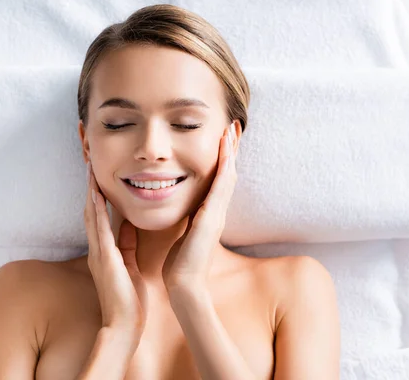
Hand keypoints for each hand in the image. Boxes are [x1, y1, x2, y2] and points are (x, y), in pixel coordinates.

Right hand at [84, 162, 147, 334]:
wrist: (124, 326)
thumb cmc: (128, 299)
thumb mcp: (129, 265)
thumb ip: (126, 245)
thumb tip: (129, 224)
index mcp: (104, 252)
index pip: (98, 218)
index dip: (97, 196)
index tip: (99, 175)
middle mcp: (97, 250)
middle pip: (91, 212)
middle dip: (90, 188)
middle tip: (90, 164)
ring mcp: (99, 255)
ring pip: (92, 217)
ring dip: (91, 194)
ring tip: (91, 172)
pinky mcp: (106, 260)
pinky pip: (100, 231)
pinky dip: (98, 212)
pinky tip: (97, 196)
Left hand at [162, 123, 237, 290]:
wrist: (183, 284)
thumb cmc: (180, 263)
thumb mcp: (182, 234)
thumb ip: (183, 220)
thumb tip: (175, 207)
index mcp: (208, 213)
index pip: (217, 179)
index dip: (221, 158)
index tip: (221, 138)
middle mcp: (216, 211)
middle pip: (227, 173)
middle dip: (230, 149)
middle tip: (233, 125)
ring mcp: (217, 214)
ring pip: (228, 175)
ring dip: (230, 152)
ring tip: (232, 129)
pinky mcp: (212, 218)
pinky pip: (221, 188)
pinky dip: (225, 168)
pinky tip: (227, 152)